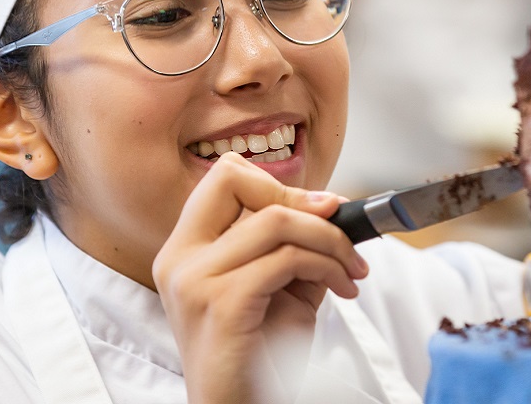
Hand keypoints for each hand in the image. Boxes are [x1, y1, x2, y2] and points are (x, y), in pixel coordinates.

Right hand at [153, 153, 367, 403]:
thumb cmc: (259, 354)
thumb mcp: (278, 285)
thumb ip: (293, 243)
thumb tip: (330, 204)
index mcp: (185, 248)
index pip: (223, 176)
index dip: (276, 185)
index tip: (321, 209)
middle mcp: (179, 258)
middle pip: (235, 179)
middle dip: (301, 199)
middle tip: (340, 228)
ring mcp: (194, 280)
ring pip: (275, 220)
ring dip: (330, 239)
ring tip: (351, 269)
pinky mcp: (222, 303)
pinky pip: (288, 259)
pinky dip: (328, 267)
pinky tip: (342, 288)